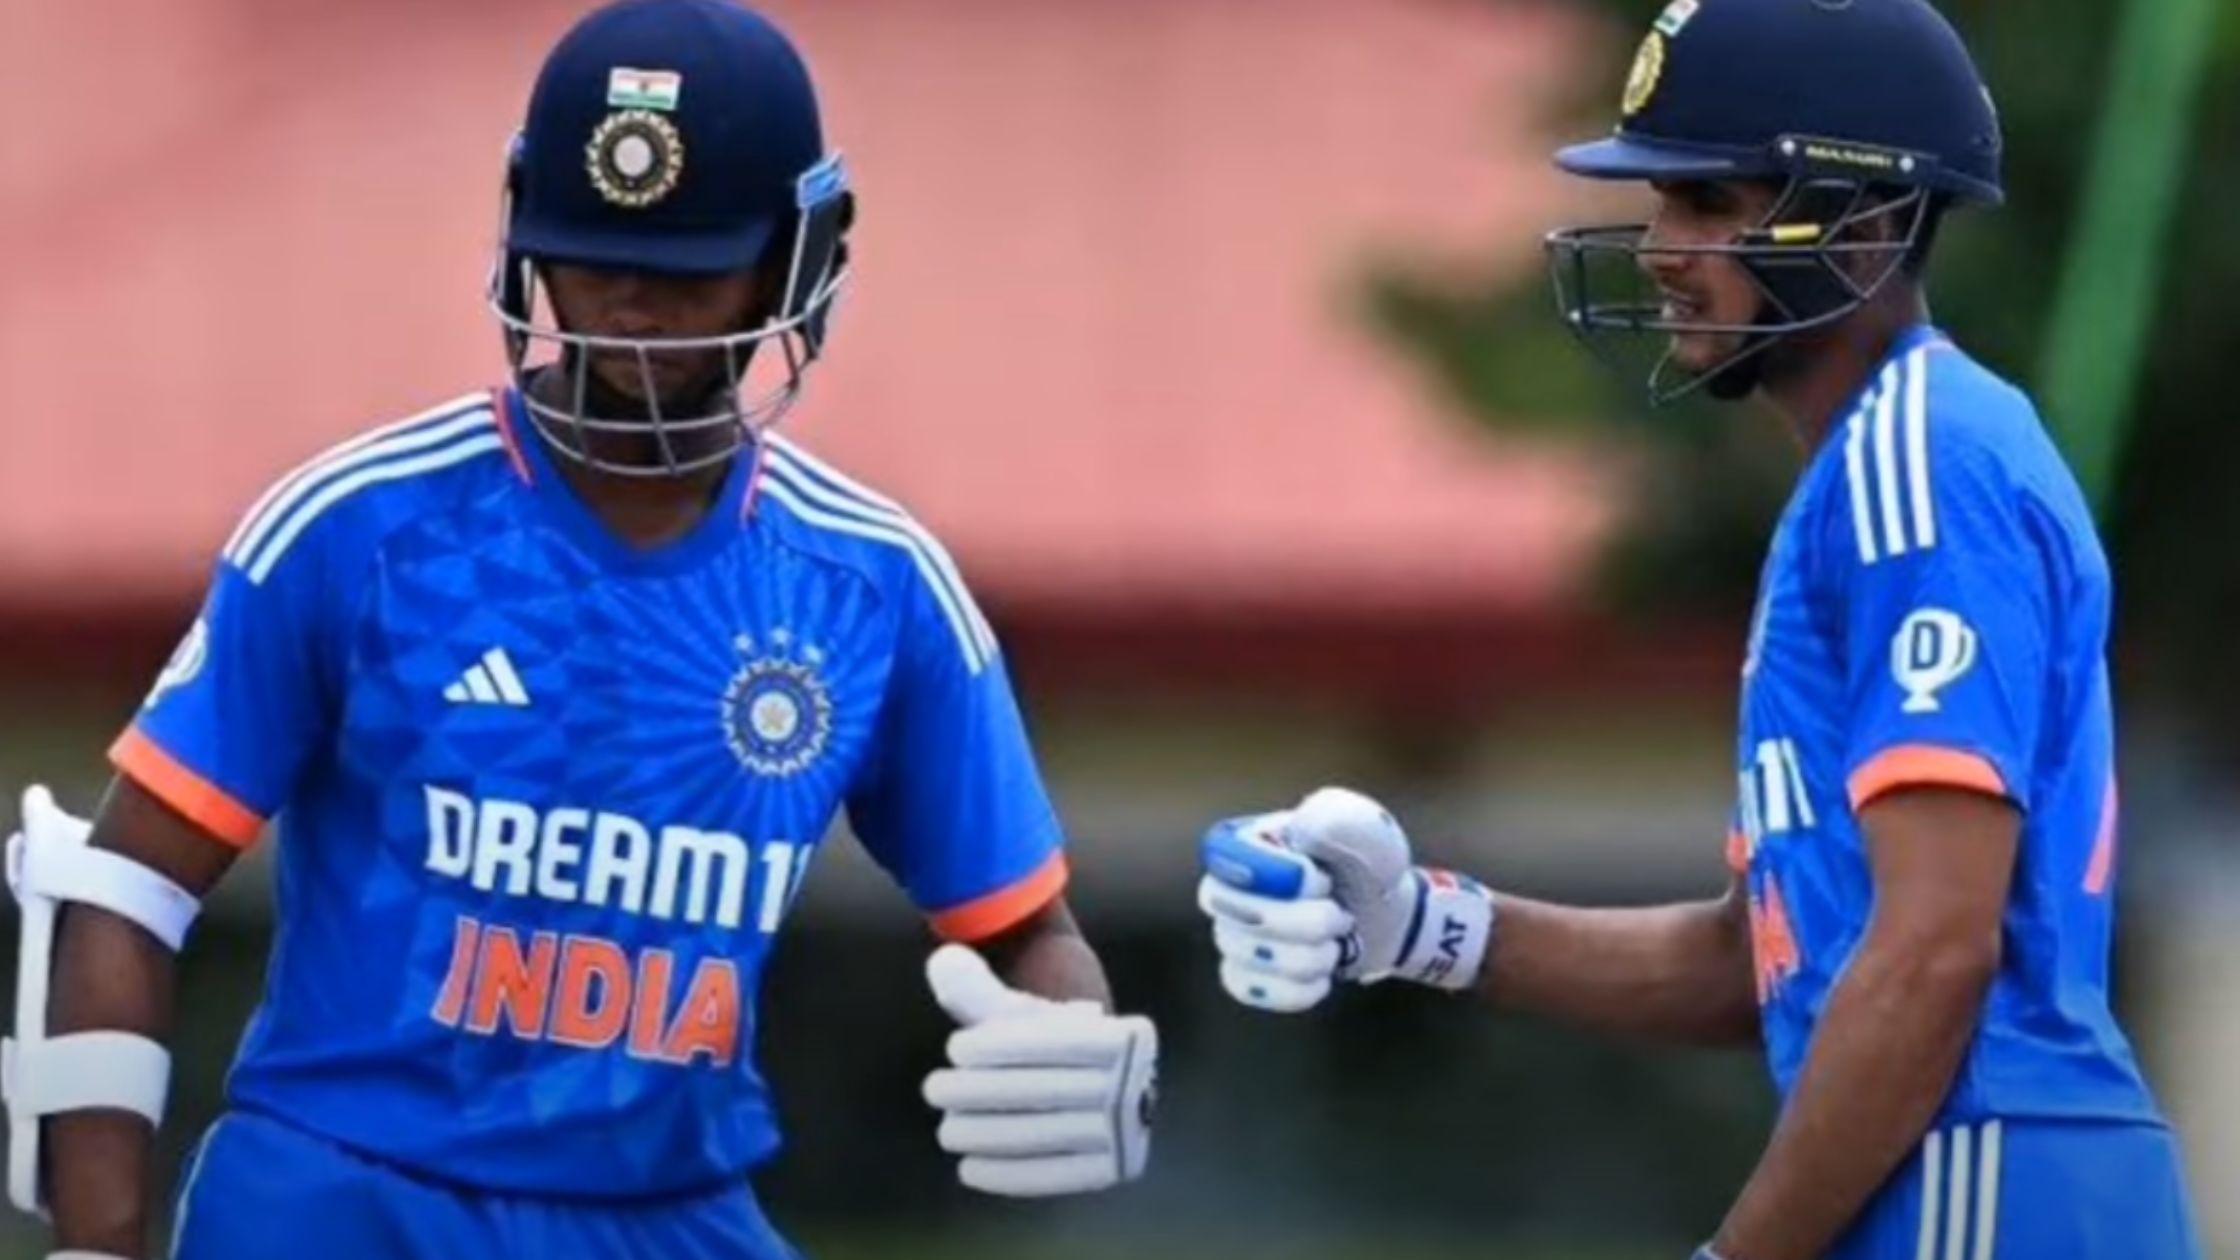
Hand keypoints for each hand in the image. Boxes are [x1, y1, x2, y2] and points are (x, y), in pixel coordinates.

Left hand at [920, 944, 1156, 1196]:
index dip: (993, 1044)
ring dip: (982, 1134)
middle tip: (936, 1089)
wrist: (1106, 1084)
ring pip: (1039, 1134)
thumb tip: (943, 962)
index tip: (955, 1048)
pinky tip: (969, 1168)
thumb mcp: (1022, 1011)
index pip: (1046, 1041)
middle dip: (974, 1091)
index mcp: (1121, 1035)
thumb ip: (980, 988)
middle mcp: (1132, 1083)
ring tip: (947, 1129)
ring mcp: (1125, 1131)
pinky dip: (1007, 1175)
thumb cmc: (1049, 1041)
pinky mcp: (1111, 1169)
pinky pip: (1052, 1176)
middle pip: (1038, 1089)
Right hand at [1197, 787, 1494, 1012]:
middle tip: (1340, 916)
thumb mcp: (1372, 836)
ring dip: (1311, 958)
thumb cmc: (1369, 868)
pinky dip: (1296, 989)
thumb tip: (1305, 825)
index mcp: (1247, 838)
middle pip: (1239, 914)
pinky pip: (1249, 988)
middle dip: (1305, 924)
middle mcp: (1227, 883)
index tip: (1321, 881)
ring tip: (1337, 943)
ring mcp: (1230, 930)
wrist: (1382, 918)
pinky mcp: (1240, 971)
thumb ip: (1346, 822)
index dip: (1277, 878)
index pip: (1227, 858)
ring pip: (1250, 956)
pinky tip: (1322, 977)